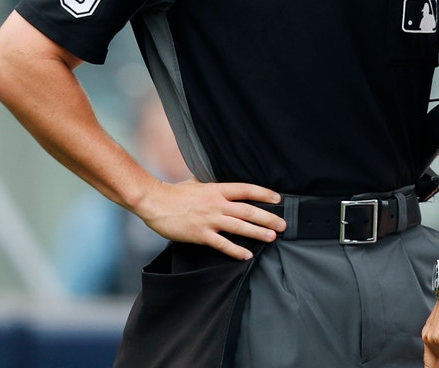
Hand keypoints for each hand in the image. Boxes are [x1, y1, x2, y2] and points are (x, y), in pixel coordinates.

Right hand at [135, 178, 284, 259]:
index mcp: (217, 189)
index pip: (246, 190)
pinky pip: (222, 244)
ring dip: (258, 233)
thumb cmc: (175, 193)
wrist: (155, 202)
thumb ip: (212, 185)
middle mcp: (216, 204)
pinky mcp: (201, 234)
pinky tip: (247, 255)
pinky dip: (236, 250)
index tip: (278, 199)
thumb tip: (223, 183)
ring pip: (239, 226)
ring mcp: (209, 220)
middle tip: (283, 224)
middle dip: (268, 218)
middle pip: (248, 210)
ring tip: (272, 237)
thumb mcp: (197, 183)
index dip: (264, 194)